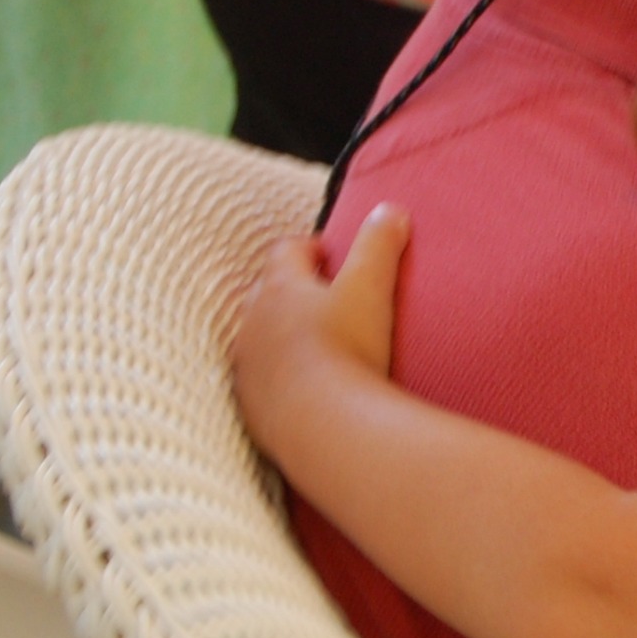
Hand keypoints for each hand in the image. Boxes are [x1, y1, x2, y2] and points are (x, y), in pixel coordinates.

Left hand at [230, 206, 411, 452]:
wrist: (323, 427)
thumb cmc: (347, 350)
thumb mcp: (372, 287)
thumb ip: (379, 244)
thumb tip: (390, 210)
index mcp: (280, 287)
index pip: (284, 250)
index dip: (308, 247)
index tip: (330, 256)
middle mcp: (253, 322)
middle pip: (263, 292)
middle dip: (289, 290)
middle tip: (321, 298)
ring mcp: (247, 366)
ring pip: (256, 338)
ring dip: (279, 335)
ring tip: (312, 345)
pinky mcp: (249, 406)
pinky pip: (258, 382)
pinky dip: (277, 377)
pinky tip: (305, 388)